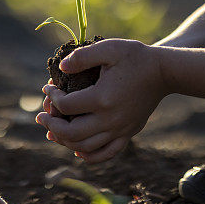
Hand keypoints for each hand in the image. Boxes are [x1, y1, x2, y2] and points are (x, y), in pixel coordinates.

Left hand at [36, 39, 166, 162]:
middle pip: (71, 133)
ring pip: (85, 147)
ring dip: (64, 141)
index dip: (52, 97)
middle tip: (41, 115)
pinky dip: (89, 155)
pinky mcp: (128, 134)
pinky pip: (106, 153)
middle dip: (51, 124)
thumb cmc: (134, 57)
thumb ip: (83, 56)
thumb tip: (61, 68)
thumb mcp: (109, 48)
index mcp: (102, 98)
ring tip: (52, 131)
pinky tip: (77, 149)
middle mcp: (110, 119)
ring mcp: (120, 130)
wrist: (163, 72)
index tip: (48, 87)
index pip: (66, 106)